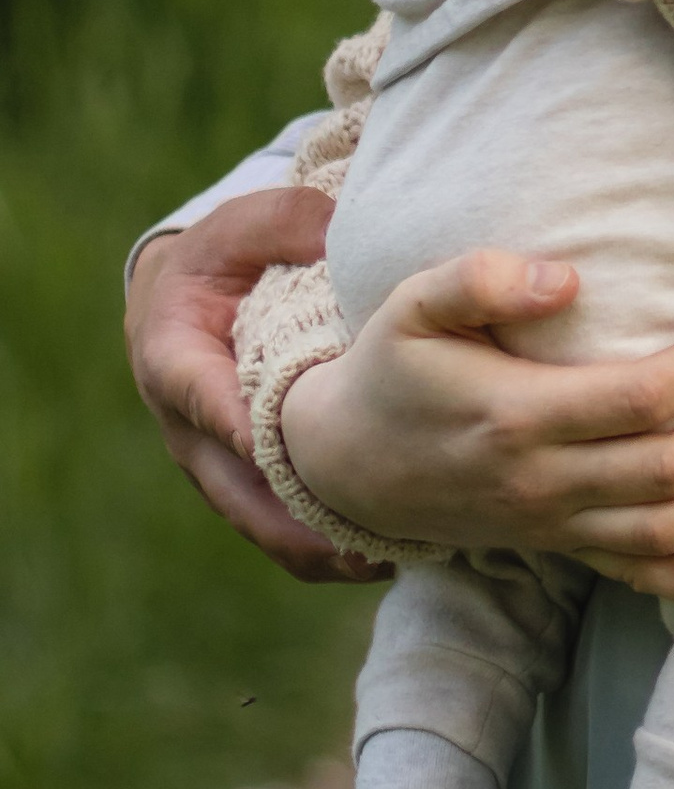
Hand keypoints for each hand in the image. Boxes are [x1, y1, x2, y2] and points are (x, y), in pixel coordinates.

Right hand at [127, 188, 392, 584]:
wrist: (191, 292)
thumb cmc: (224, 255)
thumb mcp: (245, 225)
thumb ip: (285, 224)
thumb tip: (338, 233)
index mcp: (174, 359)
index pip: (205, 399)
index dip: (242, 429)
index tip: (285, 454)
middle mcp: (190, 425)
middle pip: (232, 488)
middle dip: (290, 522)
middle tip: (354, 544)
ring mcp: (217, 461)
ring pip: (257, 520)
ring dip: (312, 547)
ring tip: (379, 564)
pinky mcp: (248, 478)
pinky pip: (278, 524)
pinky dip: (321, 545)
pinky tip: (383, 552)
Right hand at [279, 250, 673, 607]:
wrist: (346, 461)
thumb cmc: (392, 369)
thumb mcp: (411, 306)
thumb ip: (480, 279)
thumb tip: (567, 281)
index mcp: (517, 415)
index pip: (638, 399)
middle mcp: (543, 482)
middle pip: (670, 470)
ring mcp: (552, 524)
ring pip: (666, 530)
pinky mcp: (556, 547)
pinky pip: (634, 579)